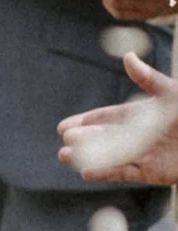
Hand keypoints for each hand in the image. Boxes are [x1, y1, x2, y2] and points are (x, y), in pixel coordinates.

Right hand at [61, 52, 177, 186]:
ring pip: (110, 157)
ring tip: (65, 156)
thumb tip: (128, 57)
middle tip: (65, 140)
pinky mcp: (152, 173)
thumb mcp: (171, 94)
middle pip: (104, 139)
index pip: (106, 119)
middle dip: (83, 140)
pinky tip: (87, 173)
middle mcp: (136, 137)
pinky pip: (125, 173)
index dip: (85, 122)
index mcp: (138, 115)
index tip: (63, 127)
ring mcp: (143, 155)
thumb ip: (148, 79)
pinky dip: (107, 173)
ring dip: (88, 158)